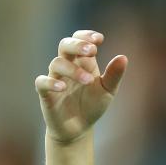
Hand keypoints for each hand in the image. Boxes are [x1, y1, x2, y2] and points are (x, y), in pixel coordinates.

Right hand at [35, 29, 127, 143]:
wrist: (79, 129)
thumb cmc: (93, 105)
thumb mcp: (108, 90)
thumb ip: (114, 74)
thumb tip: (123, 57)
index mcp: (83, 62)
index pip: (80, 39)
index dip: (86, 35)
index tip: (99, 39)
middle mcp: (67, 66)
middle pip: (65, 44)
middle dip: (78, 45)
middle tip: (92, 51)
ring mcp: (55, 78)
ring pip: (56, 63)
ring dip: (73, 69)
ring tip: (88, 80)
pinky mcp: (45, 94)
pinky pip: (41, 82)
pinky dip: (50, 82)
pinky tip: (62, 87)